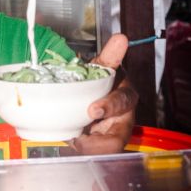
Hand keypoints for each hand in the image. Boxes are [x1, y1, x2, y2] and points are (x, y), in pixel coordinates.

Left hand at [70, 33, 137, 154]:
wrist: (91, 91)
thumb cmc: (102, 80)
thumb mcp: (104, 67)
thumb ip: (111, 56)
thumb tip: (121, 38)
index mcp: (125, 98)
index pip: (123, 103)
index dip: (110, 106)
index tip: (93, 109)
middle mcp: (120, 120)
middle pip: (116, 138)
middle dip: (98, 143)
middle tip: (77, 140)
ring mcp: (108, 134)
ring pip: (103, 150)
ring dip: (86, 150)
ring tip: (68, 145)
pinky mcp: (96, 144)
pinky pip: (89, 152)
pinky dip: (77, 152)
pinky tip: (64, 148)